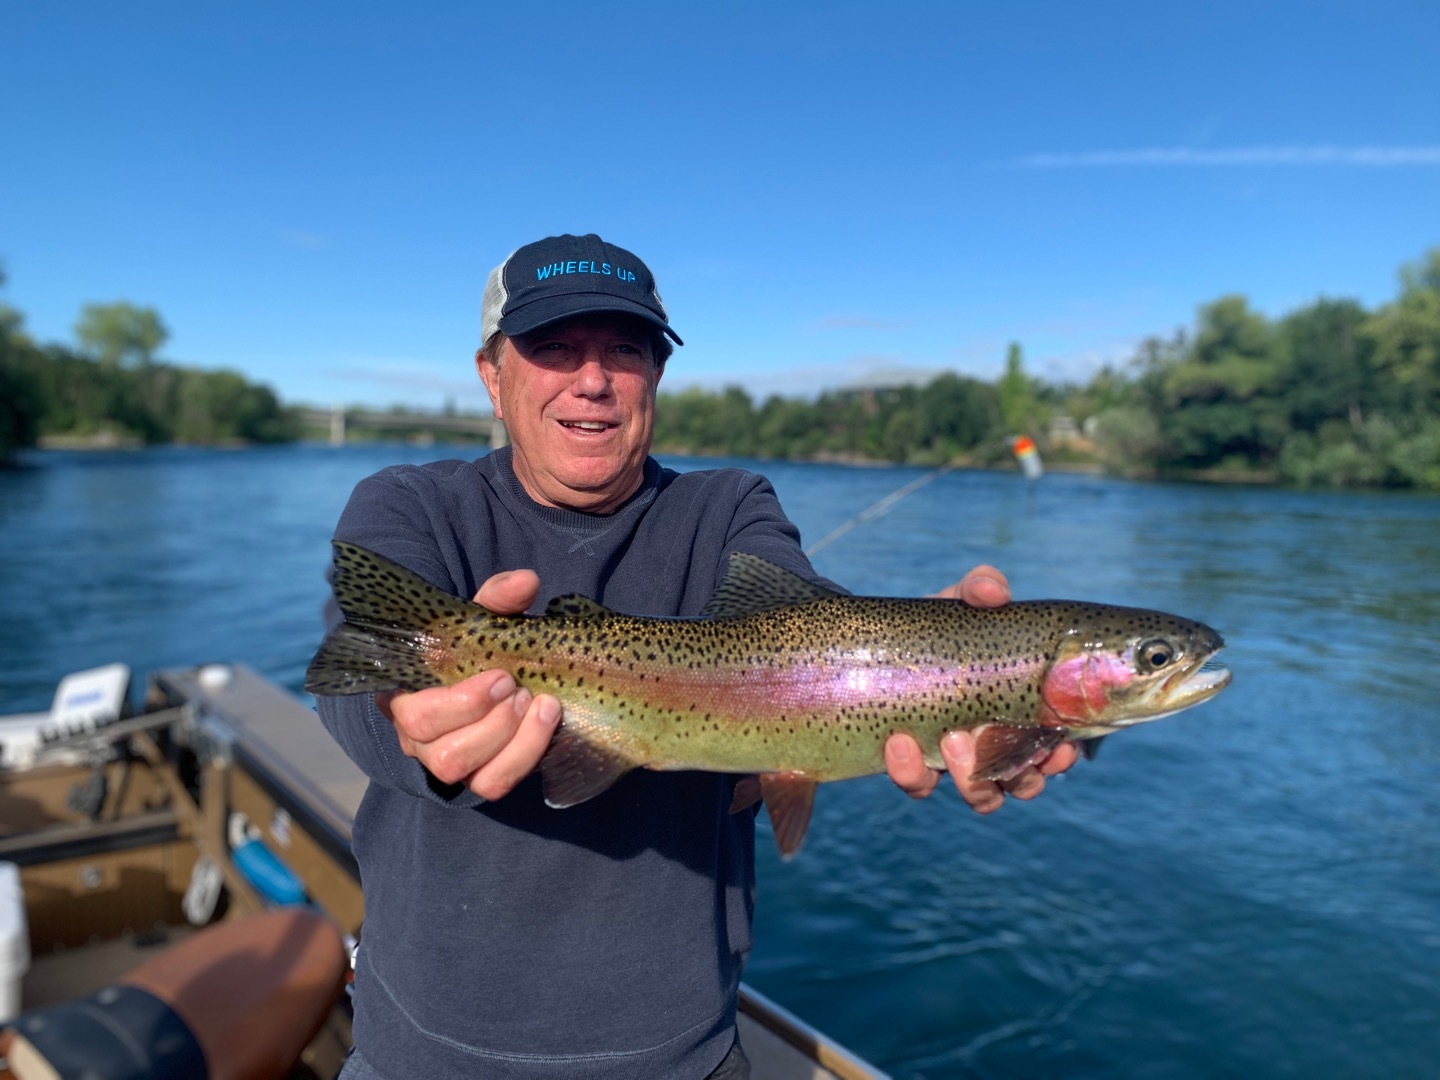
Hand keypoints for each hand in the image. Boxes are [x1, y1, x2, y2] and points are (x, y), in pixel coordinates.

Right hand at [375, 569, 561, 800]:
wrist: (498, 673)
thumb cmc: (480, 648)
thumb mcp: (483, 620)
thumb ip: (499, 598)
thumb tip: (526, 581)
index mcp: (408, 699)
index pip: (416, 717)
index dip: (461, 704)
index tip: (502, 675)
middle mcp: (420, 741)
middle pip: (443, 755)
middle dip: (491, 724)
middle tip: (521, 689)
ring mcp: (450, 764)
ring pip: (469, 776)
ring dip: (512, 741)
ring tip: (540, 704)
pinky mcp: (481, 778)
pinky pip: (497, 784)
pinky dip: (526, 756)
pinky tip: (547, 722)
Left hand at [883, 564, 1078, 811]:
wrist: (873, 645)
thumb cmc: (935, 627)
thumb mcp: (958, 603)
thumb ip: (979, 588)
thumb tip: (992, 591)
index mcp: (1019, 709)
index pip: (1055, 745)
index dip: (1060, 756)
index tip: (1055, 748)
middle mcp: (994, 744)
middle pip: (1025, 781)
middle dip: (1020, 775)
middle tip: (997, 745)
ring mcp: (954, 761)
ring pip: (982, 797)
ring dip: (971, 780)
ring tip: (951, 742)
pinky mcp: (912, 769)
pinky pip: (920, 786)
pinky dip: (912, 772)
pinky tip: (898, 743)